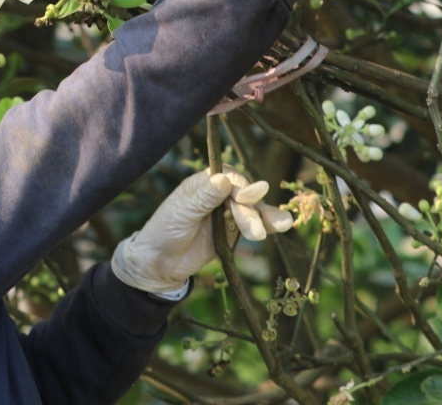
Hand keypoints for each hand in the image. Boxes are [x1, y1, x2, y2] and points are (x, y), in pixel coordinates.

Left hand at [110, 168, 292, 295]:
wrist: (159, 264)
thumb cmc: (163, 231)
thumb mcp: (181, 213)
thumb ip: (204, 198)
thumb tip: (224, 179)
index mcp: (203, 184)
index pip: (229, 178)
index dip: (241, 186)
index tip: (247, 198)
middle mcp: (218, 195)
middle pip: (244, 196)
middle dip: (251, 211)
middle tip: (254, 231)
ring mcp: (227, 214)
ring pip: (252, 210)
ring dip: (265, 217)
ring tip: (281, 225)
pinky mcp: (233, 232)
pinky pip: (253, 226)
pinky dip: (267, 225)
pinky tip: (282, 225)